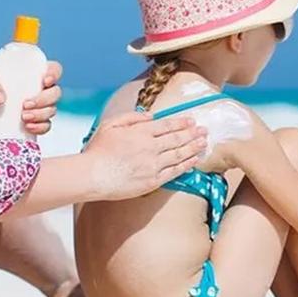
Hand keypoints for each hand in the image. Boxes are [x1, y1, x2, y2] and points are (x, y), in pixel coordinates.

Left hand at [0, 61, 63, 136]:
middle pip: (55, 92)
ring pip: (52, 109)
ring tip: (23, 118)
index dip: (54, 73)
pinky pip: (46, 126)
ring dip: (41, 114)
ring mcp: (38, 109)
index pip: (53, 69)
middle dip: (45, 99)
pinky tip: (29, 127)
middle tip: (25, 105)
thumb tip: (1, 98)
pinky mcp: (34, 124)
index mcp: (31, 75)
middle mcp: (38, 91)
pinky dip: (41, 127)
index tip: (44, 81)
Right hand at [83, 111, 207, 200]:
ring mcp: (153, 165)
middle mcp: (150, 147)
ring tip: (204, 143)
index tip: (192, 120)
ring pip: (179, 154)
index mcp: (141, 132)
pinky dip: (186, 164)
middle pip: (177, 139)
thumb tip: (151, 116)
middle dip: (193, 133)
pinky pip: (174, 171)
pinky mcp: (153, 180)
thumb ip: (132, 117)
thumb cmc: (98, 150)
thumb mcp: (111, 125)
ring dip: (194, 147)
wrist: (93, 176)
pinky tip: (194, 160)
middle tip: (204, 130)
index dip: (181, 122)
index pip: (167, 125)